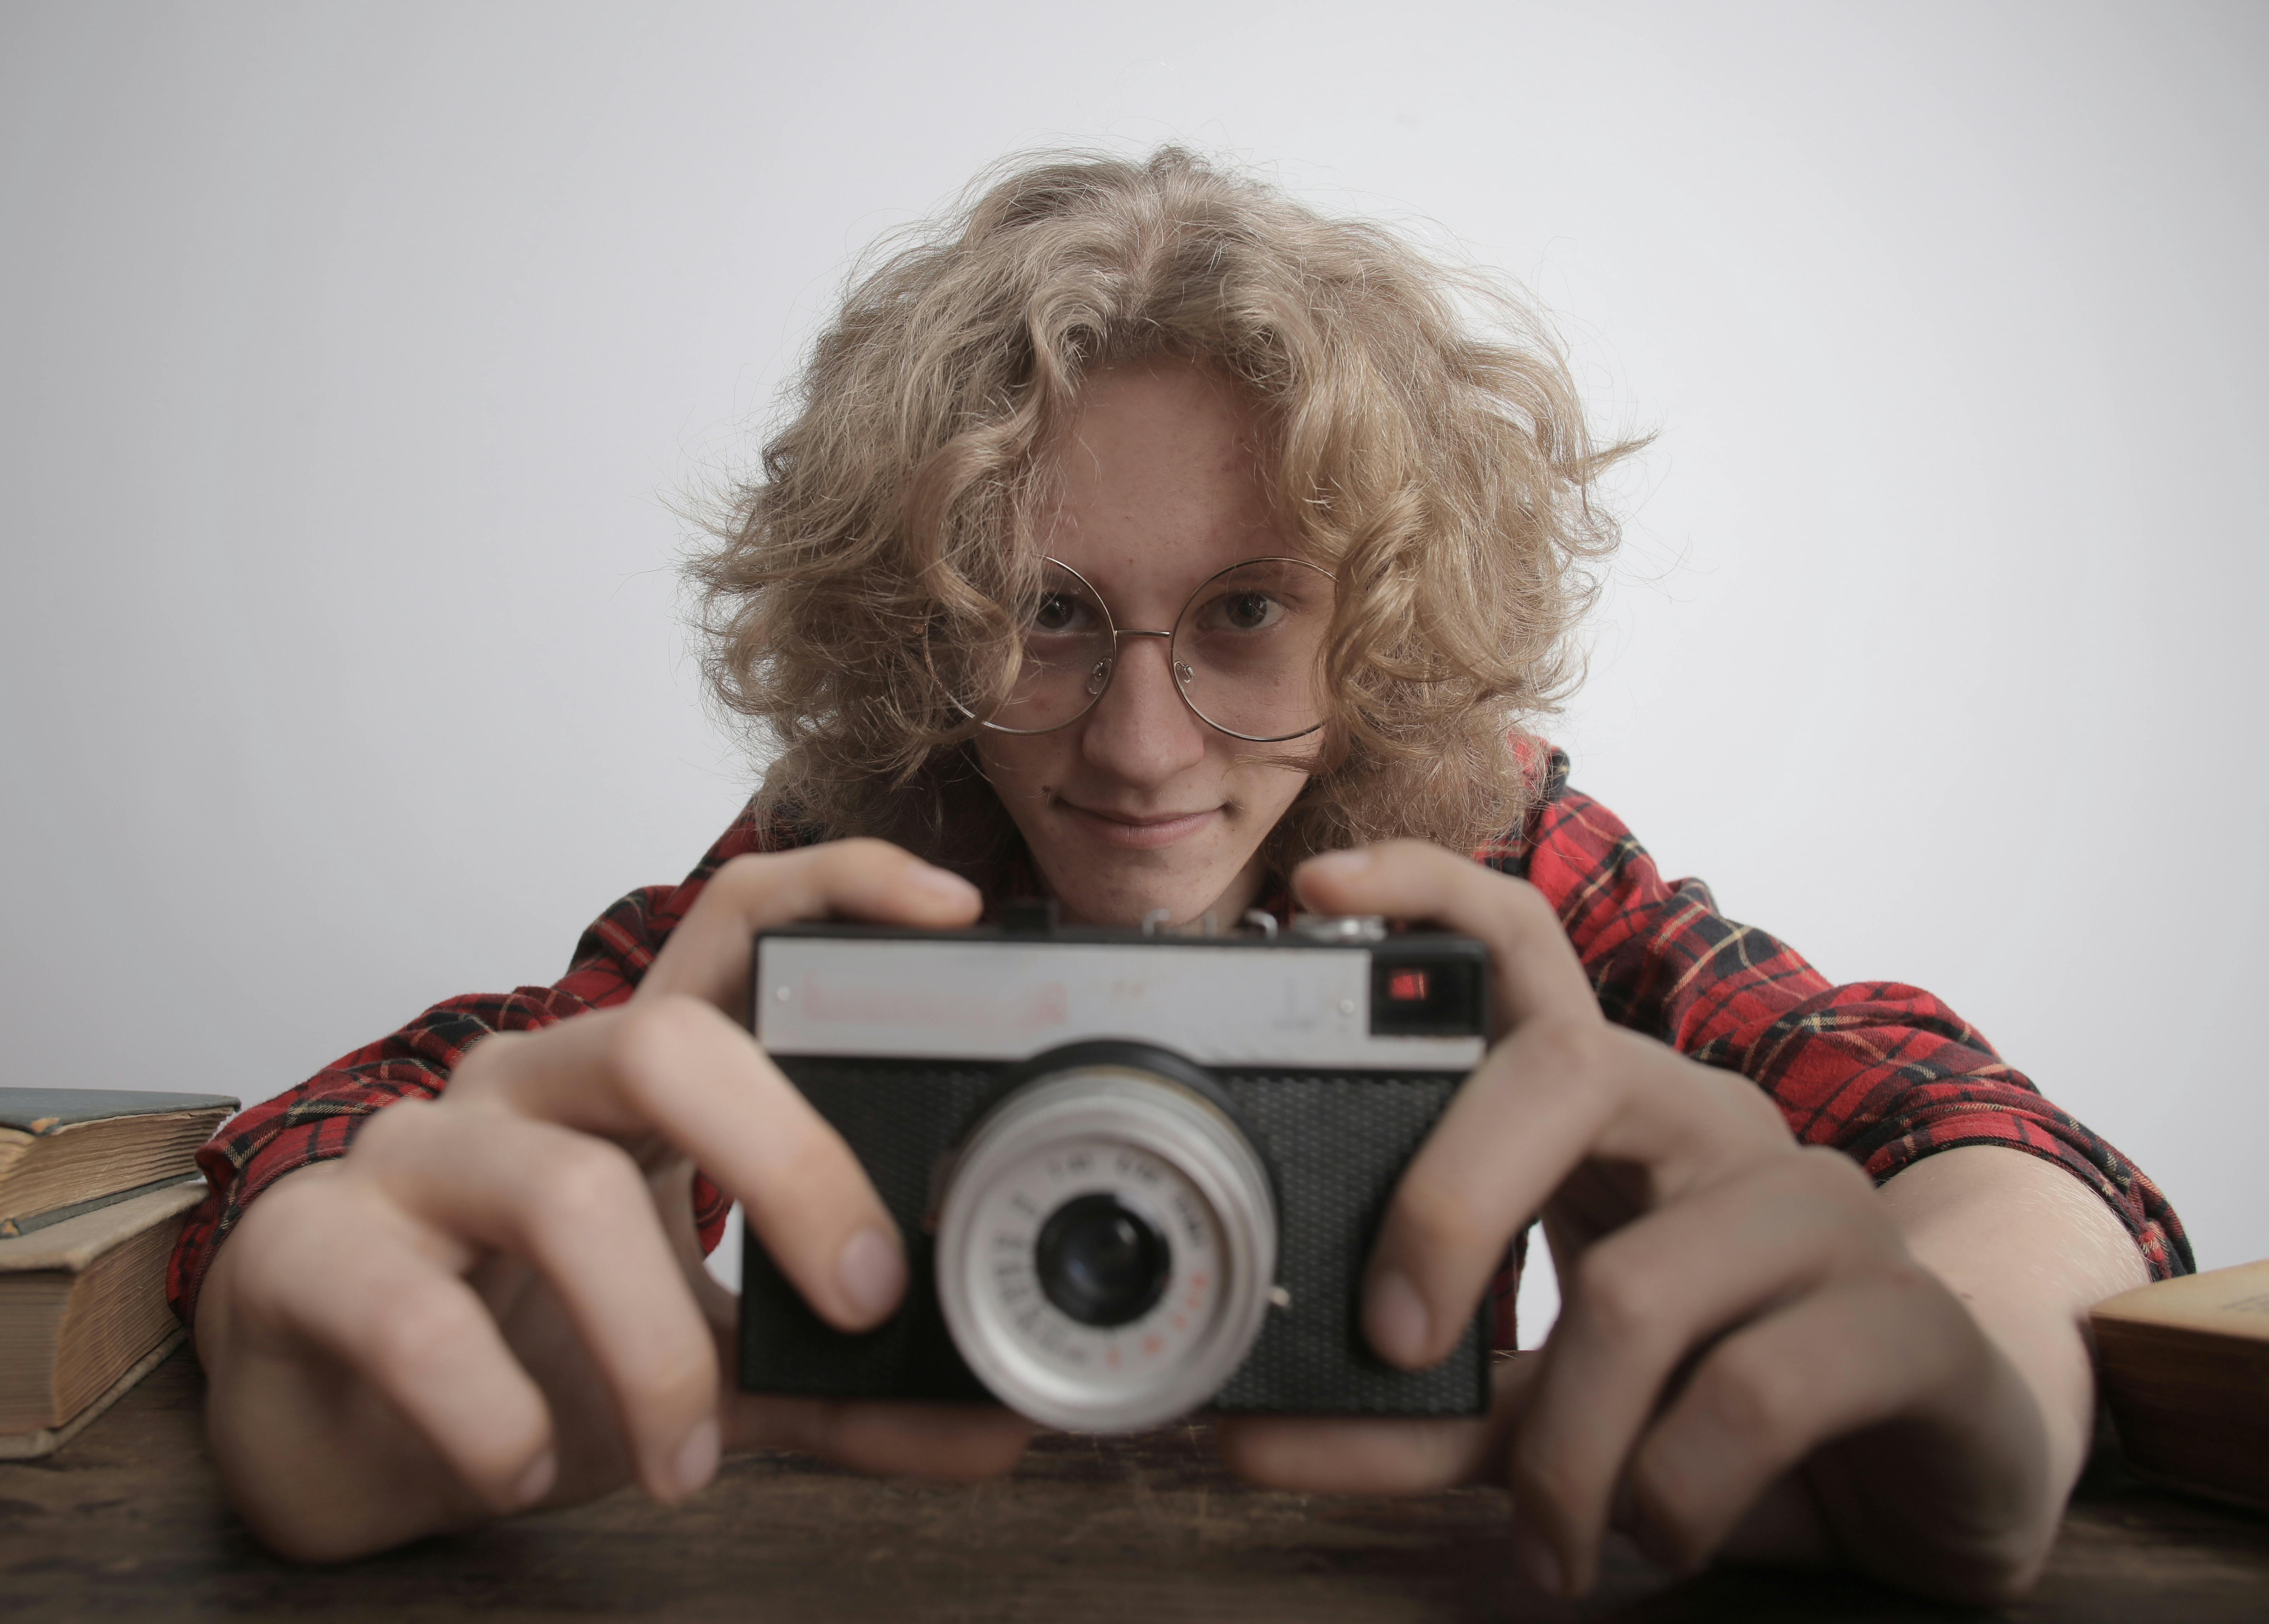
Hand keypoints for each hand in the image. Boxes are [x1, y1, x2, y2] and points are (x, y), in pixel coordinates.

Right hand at [195, 840, 1033, 1560]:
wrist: (333, 1422)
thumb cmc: (530, 1347)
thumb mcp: (713, 1364)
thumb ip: (849, 1390)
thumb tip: (1002, 1428)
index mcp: (632, 1077)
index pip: (736, 924)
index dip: (841, 889)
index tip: (956, 914)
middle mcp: (528, 1080)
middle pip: (669, 1042)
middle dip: (792, 1165)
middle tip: (865, 1297)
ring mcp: (415, 1157)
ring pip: (562, 1194)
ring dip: (655, 1349)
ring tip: (689, 1456)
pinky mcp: (313, 1254)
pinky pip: (418, 1321)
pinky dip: (499, 1414)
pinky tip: (526, 1464)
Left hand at [1215, 841, 2057, 1604]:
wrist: (1928, 1469)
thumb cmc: (1714, 1403)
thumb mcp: (1545, 1394)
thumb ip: (1418, 1401)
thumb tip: (1249, 1431)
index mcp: (1622, 1109)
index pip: (1523, 950)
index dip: (1425, 897)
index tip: (1312, 887)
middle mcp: (1719, 1122)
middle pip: (1566, 1067)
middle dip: (1448, 1204)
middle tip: (1391, 1338)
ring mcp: (1826, 1207)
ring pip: (1641, 1286)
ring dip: (1568, 1445)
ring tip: (1552, 1535)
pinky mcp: (1913, 1321)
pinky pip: (1753, 1393)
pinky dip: (1670, 1493)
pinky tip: (1657, 1532)